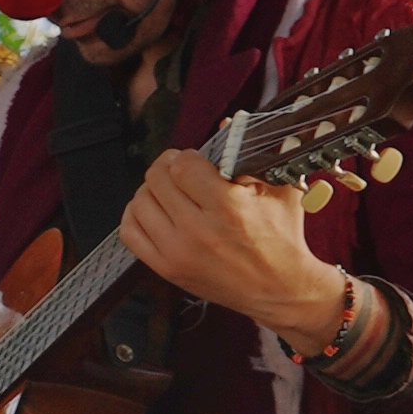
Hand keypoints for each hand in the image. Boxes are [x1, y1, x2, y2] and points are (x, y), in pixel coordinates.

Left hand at [119, 152, 343, 343]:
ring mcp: (177, 253)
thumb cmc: (282, 237)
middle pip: (156, 180)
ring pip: (139, 203)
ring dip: (151, 190)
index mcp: (228, 208)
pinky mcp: (166, 269)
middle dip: (167, 167)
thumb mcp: (279, 190)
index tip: (196, 159)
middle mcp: (198, 231)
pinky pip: (129, 232)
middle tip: (179, 169)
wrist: (279, 288)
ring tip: (169, 190)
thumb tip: (226, 125)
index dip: (186, 157)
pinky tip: (155, 210)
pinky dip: (136, 215)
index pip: (183, 167)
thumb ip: (252, 156)